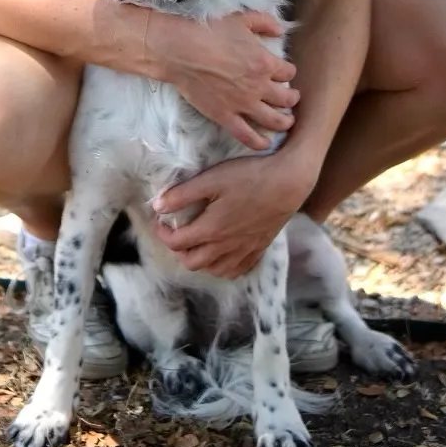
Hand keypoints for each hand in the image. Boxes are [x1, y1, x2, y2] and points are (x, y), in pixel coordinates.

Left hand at [149, 151, 314, 279]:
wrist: (289, 182)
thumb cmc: (250, 176)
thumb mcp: (212, 179)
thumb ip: (182, 194)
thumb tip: (157, 206)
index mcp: (211, 230)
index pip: (176, 243)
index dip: (161, 233)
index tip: (159, 219)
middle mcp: (226, 247)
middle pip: (191, 262)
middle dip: (178, 249)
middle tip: (175, 230)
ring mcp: (244, 250)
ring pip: (213, 270)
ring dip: (199, 260)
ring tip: (196, 241)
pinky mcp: (259, 249)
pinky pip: (236, 270)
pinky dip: (222, 267)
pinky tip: (221, 253)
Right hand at [161, 10, 298, 150]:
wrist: (181, 50)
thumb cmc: (210, 31)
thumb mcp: (242, 18)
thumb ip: (265, 22)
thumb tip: (280, 30)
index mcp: (265, 63)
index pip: (288, 72)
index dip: (288, 72)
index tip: (285, 73)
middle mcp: (259, 86)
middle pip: (286, 98)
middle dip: (292, 98)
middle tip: (291, 98)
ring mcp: (243, 104)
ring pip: (273, 120)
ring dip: (284, 122)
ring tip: (287, 122)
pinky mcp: (226, 117)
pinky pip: (247, 136)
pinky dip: (259, 142)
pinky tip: (265, 143)